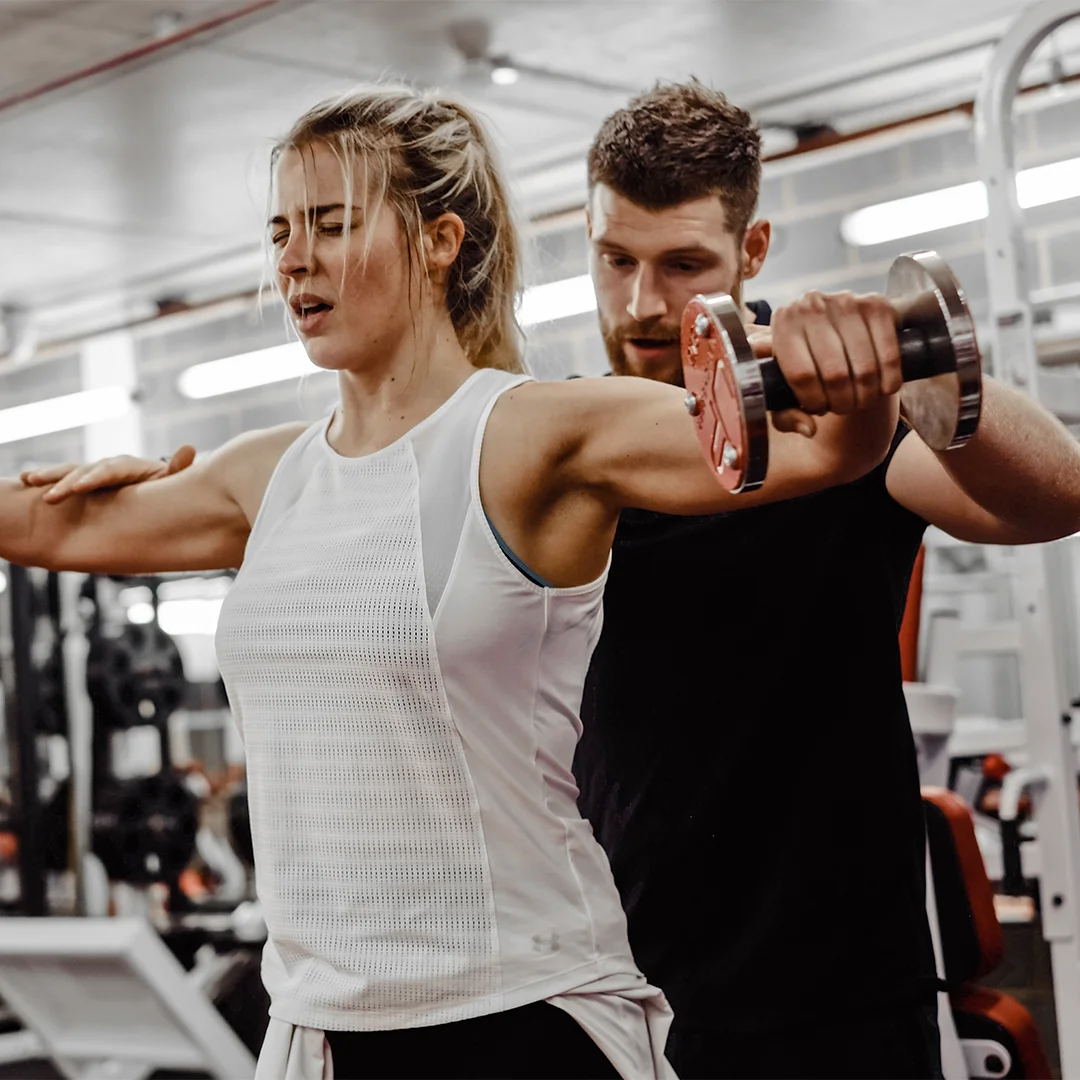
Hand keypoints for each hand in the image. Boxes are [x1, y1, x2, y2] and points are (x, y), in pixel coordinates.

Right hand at [20, 445, 196, 503]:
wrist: (157, 495)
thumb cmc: (165, 491)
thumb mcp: (171, 482)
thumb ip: (176, 470)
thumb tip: (191, 448)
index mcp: (130, 467)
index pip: (110, 470)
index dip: (95, 477)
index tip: (80, 486)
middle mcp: (110, 467)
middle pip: (86, 471)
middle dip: (68, 482)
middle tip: (50, 496)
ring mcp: (95, 474)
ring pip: (71, 472)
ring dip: (51, 476)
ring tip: (30, 479)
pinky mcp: (84, 483)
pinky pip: (63, 478)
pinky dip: (46, 478)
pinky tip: (24, 479)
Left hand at [763, 291, 900, 435]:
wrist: (840, 328)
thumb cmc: (808, 363)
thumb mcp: (787, 388)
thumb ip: (786, 415)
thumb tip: (809, 428)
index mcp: (783, 323)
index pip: (801, 375)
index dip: (814, 402)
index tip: (818, 409)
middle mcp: (811, 305)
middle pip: (835, 374)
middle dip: (842, 403)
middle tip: (843, 408)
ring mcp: (846, 301)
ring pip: (864, 368)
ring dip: (866, 395)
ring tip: (860, 400)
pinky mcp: (878, 304)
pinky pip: (889, 355)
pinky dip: (889, 382)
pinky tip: (883, 388)